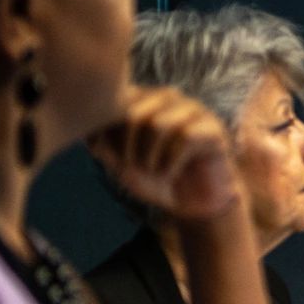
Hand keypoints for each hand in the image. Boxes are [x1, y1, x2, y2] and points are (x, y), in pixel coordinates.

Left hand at [86, 86, 239, 221]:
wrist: (193, 204)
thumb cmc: (156, 180)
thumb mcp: (120, 164)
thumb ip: (103, 145)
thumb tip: (89, 130)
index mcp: (143, 99)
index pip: (116, 102)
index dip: (106, 132)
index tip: (107, 156)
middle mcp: (168, 98)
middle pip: (135, 113)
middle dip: (127, 147)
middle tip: (133, 168)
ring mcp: (193, 111)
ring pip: (159, 124)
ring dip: (149, 156)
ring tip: (152, 171)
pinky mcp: (214, 129)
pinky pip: (186, 138)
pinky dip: (171, 162)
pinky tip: (170, 174)